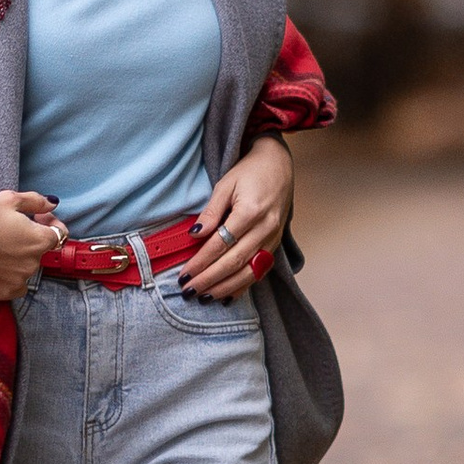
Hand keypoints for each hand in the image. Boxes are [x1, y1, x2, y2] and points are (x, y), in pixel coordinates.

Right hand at [0, 189, 64, 302]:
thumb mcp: (9, 199)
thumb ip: (36, 201)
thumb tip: (52, 205)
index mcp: (39, 240)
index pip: (59, 234)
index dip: (50, 224)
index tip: (37, 219)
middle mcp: (34, 263)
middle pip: (40, 251)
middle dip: (31, 240)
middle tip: (10, 231)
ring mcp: (20, 280)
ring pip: (27, 268)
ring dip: (19, 258)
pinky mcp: (5, 293)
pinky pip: (16, 285)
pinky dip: (10, 277)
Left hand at [177, 136, 293, 300]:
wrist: (279, 165)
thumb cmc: (249, 172)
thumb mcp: (225, 184)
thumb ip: (211, 212)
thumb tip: (195, 234)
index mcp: (250, 211)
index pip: (220, 244)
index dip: (201, 262)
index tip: (184, 275)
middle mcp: (265, 228)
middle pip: (234, 262)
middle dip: (210, 280)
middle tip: (189, 291)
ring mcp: (273, 238)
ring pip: (249, 271)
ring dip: (225, 287)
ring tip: (205, 298)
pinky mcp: (276, 243)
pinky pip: (260, 270)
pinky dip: (243, 285)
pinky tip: (228, 296)